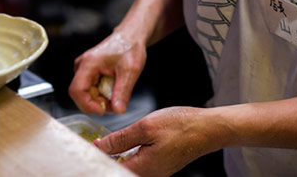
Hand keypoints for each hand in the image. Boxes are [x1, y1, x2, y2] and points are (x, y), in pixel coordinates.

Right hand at [69, 30, 146, 114]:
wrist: (130, 37)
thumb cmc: (129, 47)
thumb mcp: (130, 71)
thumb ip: (123, 92)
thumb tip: (118, 111)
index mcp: (89, 63)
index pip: (77, 90)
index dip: (87, 105)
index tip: (103, 110)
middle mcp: (82, 65)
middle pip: (80, 94)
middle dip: (96, 103)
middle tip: (114, 104)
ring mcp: (84, 68)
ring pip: (85, 93)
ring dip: (100, 99)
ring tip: (117, 94)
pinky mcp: (89, 71)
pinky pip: (90, 88)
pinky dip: (101, 94)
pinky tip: (113, 88)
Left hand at [96, 106, 213, 176]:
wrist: (208, 128)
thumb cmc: (181, 125)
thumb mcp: (145, 127)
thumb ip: (121, 139)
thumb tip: (100, 146)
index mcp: (144, 167)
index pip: (111, 168)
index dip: (97, 157)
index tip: (87, 146)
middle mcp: (151, 174)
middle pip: (119, 170)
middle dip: (106, 158)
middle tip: (94, 144)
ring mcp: (156, 171)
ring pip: (128, 167)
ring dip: (116, 157)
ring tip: (104, 143)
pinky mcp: (160, 165)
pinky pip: (138, 163)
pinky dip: (127, 155)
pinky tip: (122, 145)